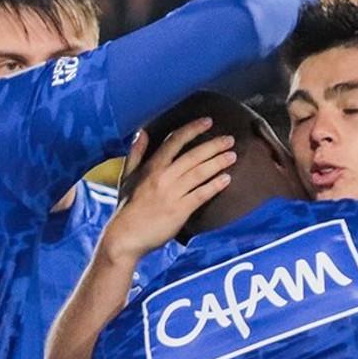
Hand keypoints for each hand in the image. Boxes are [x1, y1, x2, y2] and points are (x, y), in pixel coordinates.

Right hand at [102, 118, 235, 262]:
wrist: (125, 236)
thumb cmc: (126, 207)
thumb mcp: (126, 176)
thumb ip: (136, 153)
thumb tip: (143, 132)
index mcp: (151, 167)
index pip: (175, 141)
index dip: (193, 129)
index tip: (208, 122)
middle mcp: (164, 177)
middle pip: (193, 156)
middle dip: (213, 146)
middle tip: (229, 140)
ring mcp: (173, 193)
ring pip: (200, 173)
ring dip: (218, 162)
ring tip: (232, 156)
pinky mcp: (180, 210)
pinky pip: (201, 194)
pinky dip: (215, 186)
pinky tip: (226, 179)